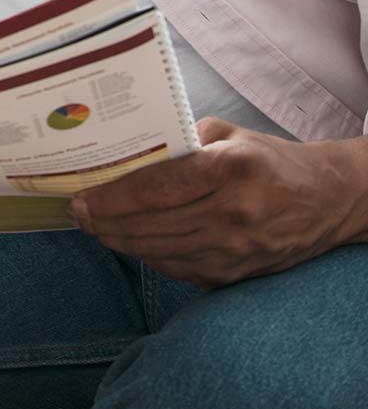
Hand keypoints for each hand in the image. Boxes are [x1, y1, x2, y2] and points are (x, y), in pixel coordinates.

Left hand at [70, 119, 367, 287]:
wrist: (330, 200)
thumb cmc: (270, 161)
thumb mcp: (229, 135)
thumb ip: (178, 139)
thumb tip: (125, 149)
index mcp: (230, 170)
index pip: (156, 188)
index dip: (111, 198)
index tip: (80, 198)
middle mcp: (233, 213)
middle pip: (150, 224)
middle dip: (104, 221)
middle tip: (77, 214)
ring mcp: (235, 249)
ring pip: (158, 251)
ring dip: (119, 241)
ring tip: (95, 227)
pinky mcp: (236, 274)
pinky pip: (177, 268)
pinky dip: (148, 255)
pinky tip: (130, 241)